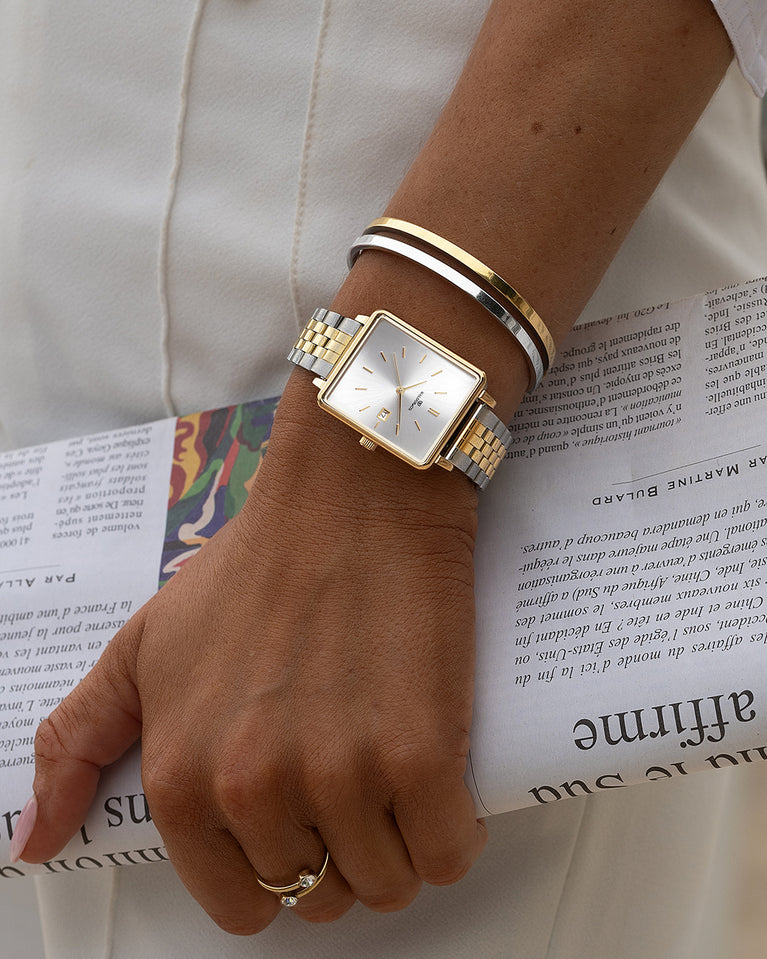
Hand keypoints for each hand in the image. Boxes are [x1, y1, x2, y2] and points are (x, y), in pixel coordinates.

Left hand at [20, 380, 486, 933]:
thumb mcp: (140, 648)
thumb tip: (32, 843)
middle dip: (338, 854)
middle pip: (320, 895)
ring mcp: (342, 776)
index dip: (276, 869)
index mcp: (183, 778)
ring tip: (392, 781)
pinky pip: (448, 855)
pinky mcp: (421, 756)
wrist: (349, 503)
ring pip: (387, 885)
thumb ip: (75, 744)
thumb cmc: (256, 567)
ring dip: (396, 849)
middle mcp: (255, 788)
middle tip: (349, 785)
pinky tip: (438, 786)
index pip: (240, 900)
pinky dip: (452, 835)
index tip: (300, 828)